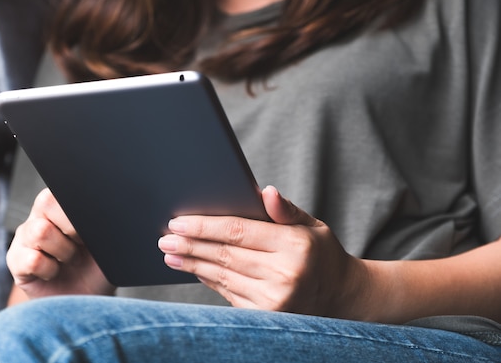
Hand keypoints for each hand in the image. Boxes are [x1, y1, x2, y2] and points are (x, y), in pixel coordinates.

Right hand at [6, 188, 114, 299]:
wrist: (88, 299)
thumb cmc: (98, 266)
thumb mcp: (107, 240)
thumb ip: (101, 219)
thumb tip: (107, 205)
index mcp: (64, 204)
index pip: (64, 188)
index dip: (79, 210)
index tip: (91, 228)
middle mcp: (41, 215)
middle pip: (46, 201)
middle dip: (71, 226)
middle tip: (81, 243)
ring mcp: (26, 237)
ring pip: (40, 231)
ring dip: (63, 250)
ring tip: (69, 260)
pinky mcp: (15, 260)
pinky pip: (32, 259)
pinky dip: (50, 270)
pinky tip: (54, 273)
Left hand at [158, 186, 366, 317]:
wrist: (340, 294)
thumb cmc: (320, 252)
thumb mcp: (311, 224)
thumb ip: (285, 210)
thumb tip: (265, 191)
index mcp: (295, 245)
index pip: (238, 231)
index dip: (204, 226)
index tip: (178, 221)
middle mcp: (285, 274)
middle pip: (225, 255)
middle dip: (191, 245)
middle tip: (165, 237)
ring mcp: (275, 300)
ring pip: (223, 276)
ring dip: (193, 264)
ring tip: (171, 253)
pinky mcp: (266, 315)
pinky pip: (228, 294)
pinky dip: (208, 279)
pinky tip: (193, 268)